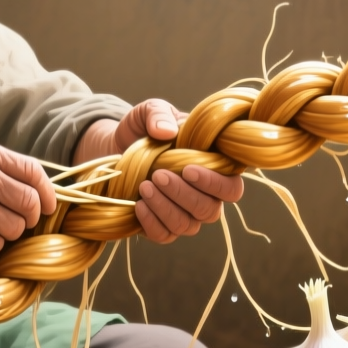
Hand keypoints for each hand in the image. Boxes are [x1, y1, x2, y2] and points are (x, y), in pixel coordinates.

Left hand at [75, 99, 245, 243]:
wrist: (116, 147)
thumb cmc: (143, 129)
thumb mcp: (149, 112)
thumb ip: (158, 114)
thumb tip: (167, 131)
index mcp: (214, 169)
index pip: (231, 188)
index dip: (215, 183)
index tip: (188, 169)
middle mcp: (205, 196)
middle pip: (210, 211)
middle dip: (183, 194)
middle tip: (158, 175)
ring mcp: (185, 214)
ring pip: (187, 225)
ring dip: (165, 208)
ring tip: (144, 186)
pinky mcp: (162, 226)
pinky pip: (165, 235)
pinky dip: (152, 222)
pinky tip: (138, 204)